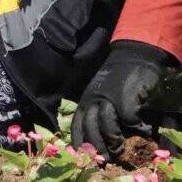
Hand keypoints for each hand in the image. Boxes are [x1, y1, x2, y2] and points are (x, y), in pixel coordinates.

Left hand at [72, 40, 176, 156]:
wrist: (130, 57)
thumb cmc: (114, 79)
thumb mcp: (97, 95)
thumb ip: (94, 113)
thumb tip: (94, 138)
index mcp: (85, 102)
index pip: (77, 127)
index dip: (80, 144)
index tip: (84, 158)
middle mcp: (93, 101)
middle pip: (90, 130)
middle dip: (97, 148)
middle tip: (106, 160)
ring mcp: (108, 99)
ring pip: (107, 127)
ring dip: (114, 140)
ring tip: (122, 150)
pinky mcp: (125, 97)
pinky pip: (129, 119)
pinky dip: (136, 128)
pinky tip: (141, 132)